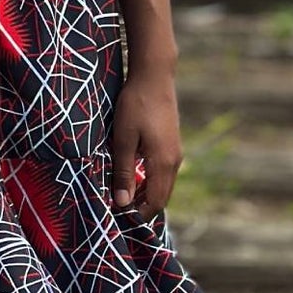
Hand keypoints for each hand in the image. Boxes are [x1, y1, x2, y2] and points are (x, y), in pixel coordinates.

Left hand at [110, 65, 182, 217]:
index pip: (155, 202)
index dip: (138, 214)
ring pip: (163, 185)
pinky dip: (150, 181)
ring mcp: (176, 152)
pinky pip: (164, 173)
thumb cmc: (135, 105)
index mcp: (163, 163)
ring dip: (145, 194)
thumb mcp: (123, 139)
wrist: (154, 76)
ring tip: (121, 194)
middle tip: (118, 208)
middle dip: (142, 207)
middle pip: (162, 197)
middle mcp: (174, 161)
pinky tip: (133, 176)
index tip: (117, 215)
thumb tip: (122, 203)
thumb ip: (123, 172)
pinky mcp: (172, 145)